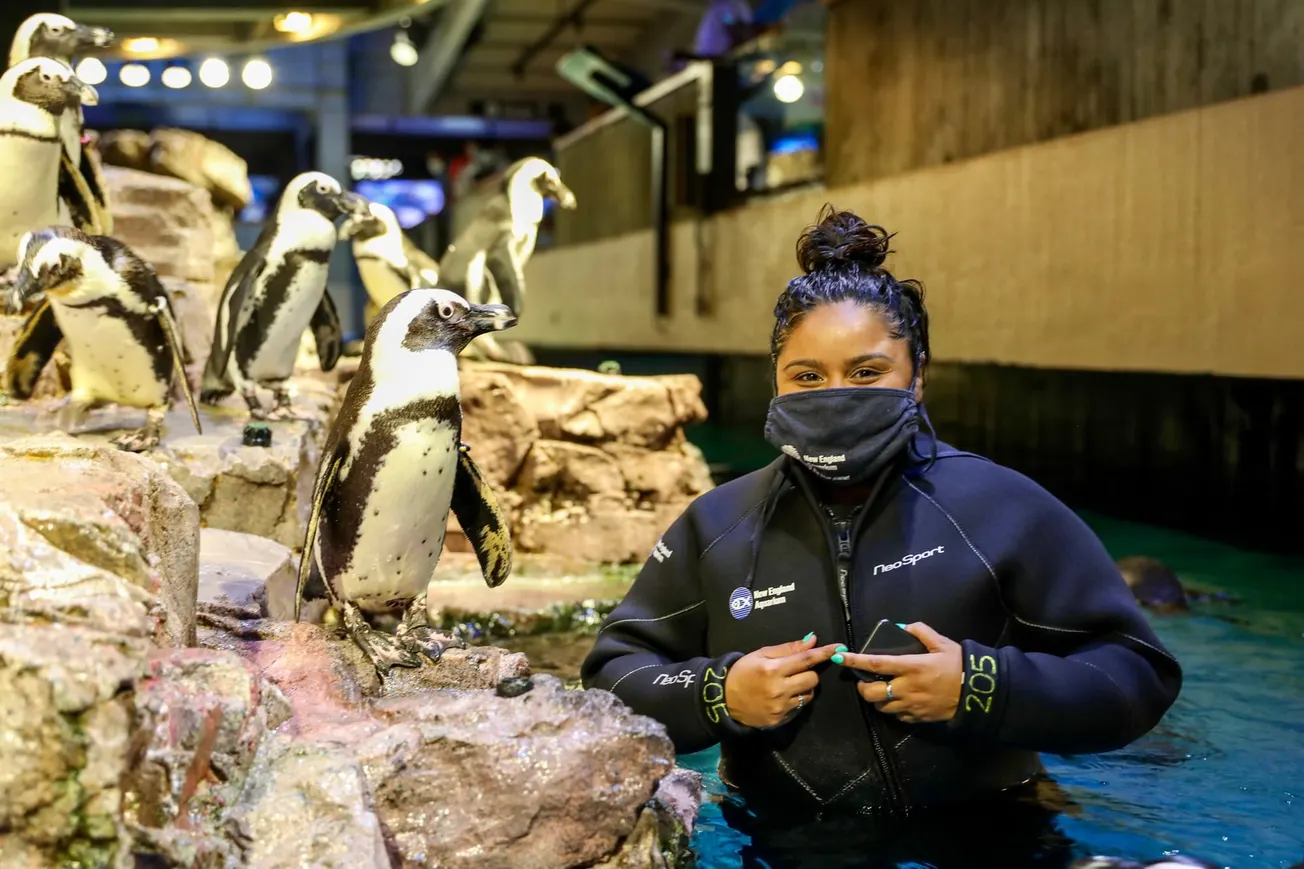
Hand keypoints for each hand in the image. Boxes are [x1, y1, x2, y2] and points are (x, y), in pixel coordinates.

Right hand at [725, 633, 844, 727]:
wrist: (724, 698)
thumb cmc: (743, 672)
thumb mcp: (762, 654)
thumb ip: (788, 649)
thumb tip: (812, 640)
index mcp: (773, 669)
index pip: (806, 659)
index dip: (824, 653)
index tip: (839, 648)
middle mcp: (779, 689)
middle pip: (812, 679)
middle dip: (807, 674)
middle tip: (794, 672)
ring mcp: (780, 707)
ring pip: (808, 696)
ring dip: (802, 689)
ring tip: (786, 686)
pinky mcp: (780, 720)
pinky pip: (799, 709)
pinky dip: (795, 702)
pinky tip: (780, 698)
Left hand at [838, 622, 962, 723]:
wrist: (977, 692)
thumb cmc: (958, 665)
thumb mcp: (942, 643)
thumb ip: (921, 632)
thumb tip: (901, 627)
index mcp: (911, 667)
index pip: (876, 664)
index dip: (855, 661)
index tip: (839, 657)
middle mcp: (907, 688)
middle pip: (872, 693)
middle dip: (862, 687)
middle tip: (865, 680)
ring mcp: (911, 706)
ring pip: (881, 707)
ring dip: (877, 698)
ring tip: (881, 689)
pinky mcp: (917, 718)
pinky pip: (896, 716)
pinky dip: (892, 708)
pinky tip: (898, 700)